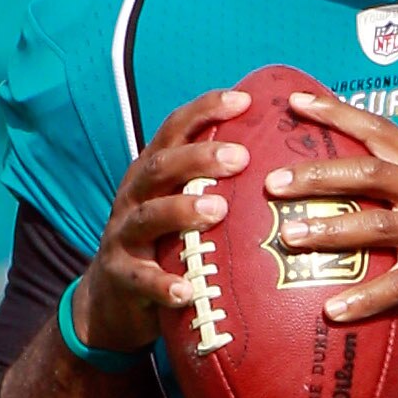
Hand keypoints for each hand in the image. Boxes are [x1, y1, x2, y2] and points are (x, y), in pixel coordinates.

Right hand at [70, 88, 251, 352]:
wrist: (112, 296)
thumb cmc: (166, 243)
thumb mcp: (183, 203)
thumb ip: (217, 181)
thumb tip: (285, 159)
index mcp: (153, 172)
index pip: (174, 129)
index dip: (205, 110)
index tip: (244, 100)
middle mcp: (135, 196)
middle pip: (161, 167)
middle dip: (199, 158)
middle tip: (241, 157)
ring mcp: (123, 235)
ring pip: (147, 216)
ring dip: (181, 210)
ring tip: (218, 209)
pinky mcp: (120, 276)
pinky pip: (140, 279)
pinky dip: (162, 284)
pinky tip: (186, 291)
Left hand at [264, 92, 397, 337]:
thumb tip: (352, 184)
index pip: (378, 130)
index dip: (336, 112)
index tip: (295, 101)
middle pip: (367, 172)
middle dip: (316, 175)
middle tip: (273, 183)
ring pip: (375, 224)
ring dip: (329, 230)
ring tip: (290, 237)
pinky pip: (395, 286)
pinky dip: (362, 299)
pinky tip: (332, 311)